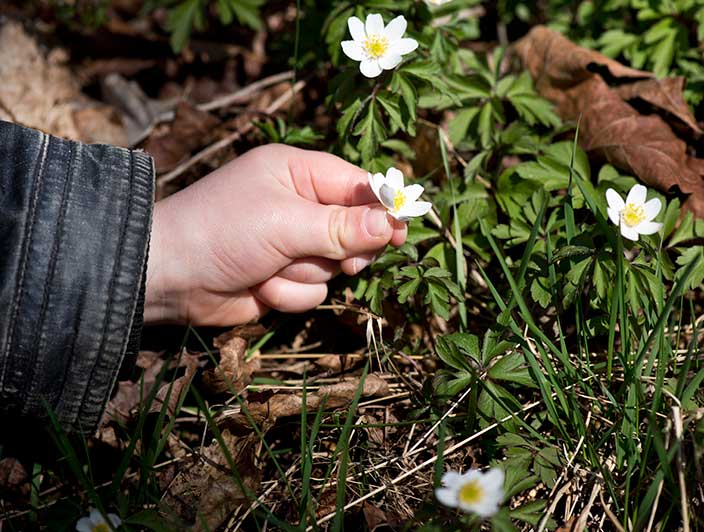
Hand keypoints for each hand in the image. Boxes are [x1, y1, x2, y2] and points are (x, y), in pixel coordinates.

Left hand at [144, 144, 405, 324]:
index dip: (381, 208)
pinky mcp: (284, 276)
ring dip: (306, 273)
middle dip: (343, 249)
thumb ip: (341, 227)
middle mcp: (299, 205)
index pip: (357, 186)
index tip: (402, 230)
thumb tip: (391, 224)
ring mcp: (292, 243)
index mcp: (297, 172)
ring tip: (270, 266)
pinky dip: (290, 293)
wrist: (168, 278)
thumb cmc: (222, 231)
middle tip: (342, 260)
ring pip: (336, 266)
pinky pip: (314, 290)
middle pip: (355, 230)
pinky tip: (259, 285)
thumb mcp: (285, 223)